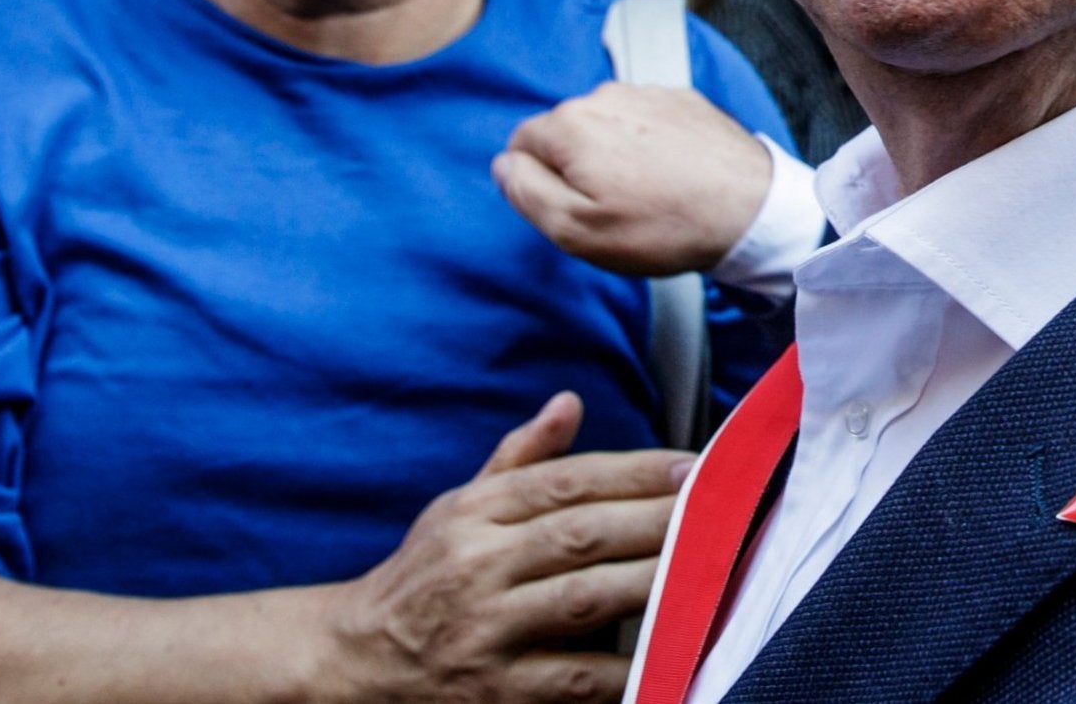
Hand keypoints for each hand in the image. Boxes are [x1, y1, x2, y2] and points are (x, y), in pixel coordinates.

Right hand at [314, 392, 686, 703]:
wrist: (352, 661)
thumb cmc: (421, 575)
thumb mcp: (457, 506)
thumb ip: (521, 458)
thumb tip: (570, 401)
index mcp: (476, 513)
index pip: (565, 482)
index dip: (634, 471)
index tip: (695, 466)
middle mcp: (478, 567)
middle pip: (581, 535)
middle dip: (656, 519)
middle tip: (722, 507)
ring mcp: (486, 632)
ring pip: (582, 600)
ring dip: (651, 583)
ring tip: (709, 565)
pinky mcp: (494, 692)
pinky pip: (571, 679)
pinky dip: (622, 669)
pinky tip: (671, 651)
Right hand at [496, 85, 771, 275]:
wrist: (750, 210)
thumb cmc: (662, 225)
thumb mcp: (575, 229)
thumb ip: (526, 192)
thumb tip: (503, 164)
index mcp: (570, 123)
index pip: (521, 144)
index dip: (539, 184)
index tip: (573, 210)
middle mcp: (606, 94)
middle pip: (566, 133)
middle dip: (578, 168)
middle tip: (613, 209)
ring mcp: (649, 92)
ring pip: (607, 126)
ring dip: (616, 155)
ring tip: (649, 195)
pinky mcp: (684, 99)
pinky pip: (646, 122)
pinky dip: (651, 146)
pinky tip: (673, 177)